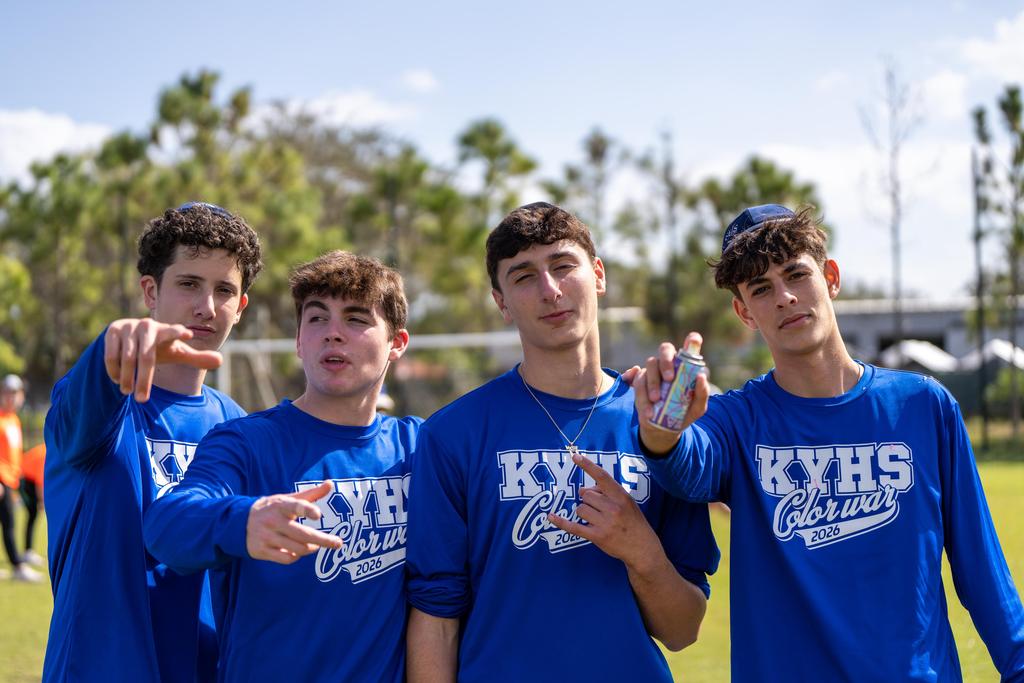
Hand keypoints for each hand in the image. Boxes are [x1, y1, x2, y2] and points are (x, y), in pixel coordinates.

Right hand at [104, 318, 222, 401]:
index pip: (173, 332)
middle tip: (142, 400)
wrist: (130, 338)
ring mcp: (129, 327)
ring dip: (127, 378)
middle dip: (144, 380)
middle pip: (147, 357)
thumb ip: (196, 358)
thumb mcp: (177, 353)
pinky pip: (111, 355)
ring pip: (127, 358)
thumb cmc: (159, 347)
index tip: (187, 334)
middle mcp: (147, 326)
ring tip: (128, 391)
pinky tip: (117, 379)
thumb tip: (220, 361)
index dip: (179, 333)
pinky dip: (114, 370)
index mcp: (166, 331)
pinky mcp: (112, 331)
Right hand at [246, 481, 343, 563]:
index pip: (295, 506)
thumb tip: (330, 483)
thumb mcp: (288, 498)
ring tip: (316, 545)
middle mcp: (273, 521)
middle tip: (338, 543)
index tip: (318, 515)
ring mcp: (267, 537)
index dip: (307, 510)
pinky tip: (299, 551)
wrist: (239, 522)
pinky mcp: (262, 551)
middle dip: (323, 540)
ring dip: (311, 548)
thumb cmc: (272, 508)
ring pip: (297, 548)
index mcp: (281, 505)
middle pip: (302, 534)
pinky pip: (286, 558)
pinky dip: (296, 556)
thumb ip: (311, 494)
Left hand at [547, 453, 663, 572]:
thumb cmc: (632, 521)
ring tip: (597, 520)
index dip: (587, 466)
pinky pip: (574, 526)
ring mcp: (604, 523)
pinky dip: (561, 522)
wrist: (642, 547)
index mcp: (621, 496)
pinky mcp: (597, 536)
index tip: (575, 457)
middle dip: (588, 500)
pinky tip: (550, 516)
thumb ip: (606, 492)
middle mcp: (613, 508)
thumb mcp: (626, 502)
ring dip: (584, 512)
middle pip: (586, 495)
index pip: (602, 477)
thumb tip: (582, 489)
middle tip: (599, 508)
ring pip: (580, 509)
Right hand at [626, 332, 709, 454]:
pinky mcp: (638, 381)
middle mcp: (667, 364)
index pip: (689, 347)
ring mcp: (652, 372)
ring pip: (649, 366)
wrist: (662, 430)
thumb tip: (700, 376)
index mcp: (684, 367)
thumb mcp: (697, 409)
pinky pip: (634, 377)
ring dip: (652, 384)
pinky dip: (632, 381)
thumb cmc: (682, 414)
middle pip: (665, 349)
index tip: (694, 341)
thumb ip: (701, 394)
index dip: (692, 341)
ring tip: (655, 401)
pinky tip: (637, 389)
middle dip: (666, 362)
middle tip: (670, 379)